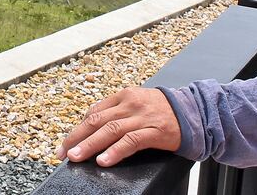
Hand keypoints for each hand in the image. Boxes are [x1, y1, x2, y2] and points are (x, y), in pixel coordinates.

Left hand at [57, 87, 181, 165]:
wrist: (193, 111)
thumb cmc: (162, 110)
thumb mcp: (137, 103)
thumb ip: (116, 111)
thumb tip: (92, 124)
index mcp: (123, 96)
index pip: (94, 111)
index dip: (78, 128)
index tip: (66, 143)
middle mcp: (130, 103)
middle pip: (97, 120)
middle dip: (77, 137)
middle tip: (64, 152)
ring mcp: (142, 117)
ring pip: (110, 130)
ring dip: (90, 145)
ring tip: (77, 157)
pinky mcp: (154, 131)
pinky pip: (131, 141)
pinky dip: (115, 151)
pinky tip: (104, 161)